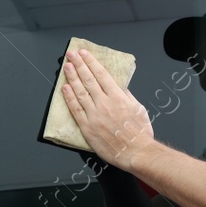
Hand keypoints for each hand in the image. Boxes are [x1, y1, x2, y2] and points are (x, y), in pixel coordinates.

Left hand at [61, 49, 154, 171]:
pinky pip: (76, 110)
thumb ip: (128, 96)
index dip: (91, 62)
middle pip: (88, 80)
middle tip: (71, 54)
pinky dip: (69, 98)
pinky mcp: (87, 127)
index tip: (84, 53)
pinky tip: (64, 88)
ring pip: (80, 92)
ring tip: (67, 67)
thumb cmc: (140, 133)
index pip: (101, 74)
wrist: (136, 153)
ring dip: (72, 78)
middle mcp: (104, 103)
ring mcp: (94, 115)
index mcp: (118, 97)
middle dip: (79, 65)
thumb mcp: (139, 108)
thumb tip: (120, 87)